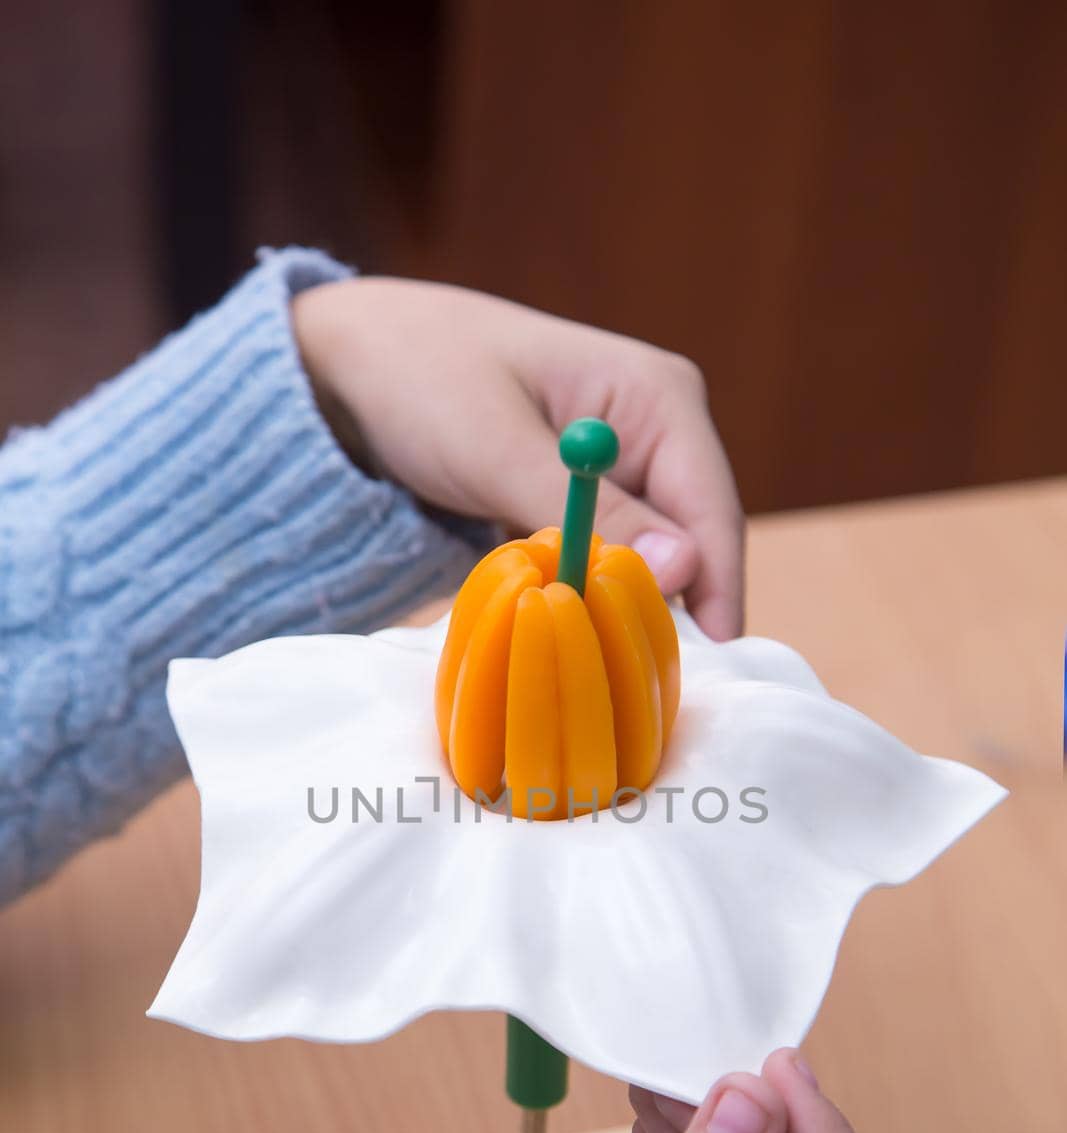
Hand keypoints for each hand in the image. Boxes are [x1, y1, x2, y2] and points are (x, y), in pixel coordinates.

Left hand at [291, 278, 743, 639]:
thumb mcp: (499, 449)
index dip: (715, 590)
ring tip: (586, 649)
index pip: (711, 509)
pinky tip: (558, 621)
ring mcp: (624, 468)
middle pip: (691, 543)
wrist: (350, 365)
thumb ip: (592, 511)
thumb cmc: (421, 379)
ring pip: (648, 561)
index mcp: (658, 394)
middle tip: (629, 675)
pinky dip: (584, 592)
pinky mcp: (588, 502)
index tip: (704, 662)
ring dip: (617, 604)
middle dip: (664, 605)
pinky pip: (606, 562)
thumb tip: (683, 569)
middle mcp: (658, 430)